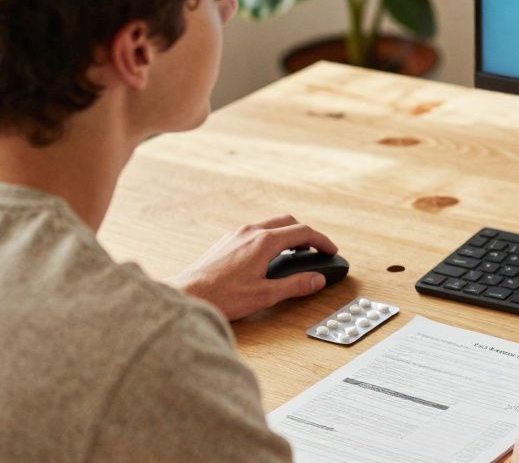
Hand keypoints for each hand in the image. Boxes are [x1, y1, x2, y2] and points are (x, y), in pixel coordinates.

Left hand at [166, 215, 337, 320]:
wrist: (186, 294)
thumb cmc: (221, 296)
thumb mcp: (265, 295)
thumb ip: (295, 285)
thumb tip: (317, 279)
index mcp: (264, 242)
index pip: (302, 232)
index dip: (322, 241)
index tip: (331, 250)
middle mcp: (250, 232)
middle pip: (288, 222)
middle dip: (306, 234)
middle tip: (316, 250)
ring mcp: (237, 234)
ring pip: (271, 225)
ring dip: (288, 235)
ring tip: (296, 255)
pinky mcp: (226, 241)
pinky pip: (256, 231)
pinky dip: (271, 238)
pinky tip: (269, 258)